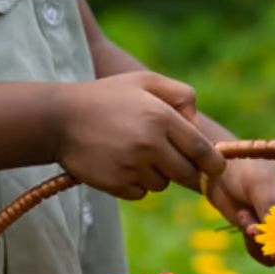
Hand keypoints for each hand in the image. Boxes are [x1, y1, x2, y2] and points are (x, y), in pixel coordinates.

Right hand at [55, 72, 225, 199]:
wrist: (58, 118)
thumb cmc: (107, 97)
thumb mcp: (144, 80)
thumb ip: (180, 94)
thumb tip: (198, 124)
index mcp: (160, 117)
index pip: (202, 150)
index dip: (214, 163)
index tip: (216, 168)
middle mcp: (149, 143)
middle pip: (187, 173)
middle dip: (184, 169)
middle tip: (168, 157)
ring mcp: (132, 166)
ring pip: (163, 184)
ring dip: (156, 175)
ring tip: (133, 153)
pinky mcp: (116, 184)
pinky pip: (141, 194)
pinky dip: (136, 185)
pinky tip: (120, 165)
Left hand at [202, 159, 274, 266]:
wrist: (219, 171)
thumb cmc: (244, 167)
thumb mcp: (259, 183)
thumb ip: (269, 207)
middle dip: (271, 240)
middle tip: (250, 228)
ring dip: (257, 240)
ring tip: (243, 215)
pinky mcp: (263, 234)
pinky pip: (262, 252)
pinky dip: (250, 244)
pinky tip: (242, 221)